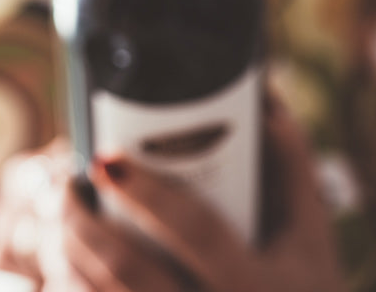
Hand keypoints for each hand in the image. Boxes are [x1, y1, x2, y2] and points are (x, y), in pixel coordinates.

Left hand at [0, 105, 346, 290]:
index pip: (195, 230)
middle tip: (66, 187)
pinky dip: (75, 284)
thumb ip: (291, 168)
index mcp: (255, 283)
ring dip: (71, 252)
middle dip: (84, 223)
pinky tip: (71, 260)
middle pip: (129, 268)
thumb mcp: (311, 238)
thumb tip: (264, 101)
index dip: (149, 192)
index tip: (106, 158)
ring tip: (64, 215)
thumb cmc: (304, 290)